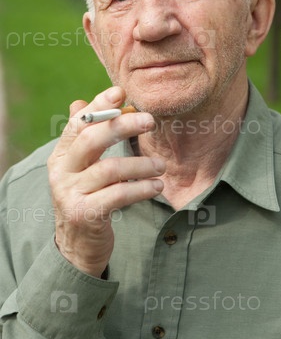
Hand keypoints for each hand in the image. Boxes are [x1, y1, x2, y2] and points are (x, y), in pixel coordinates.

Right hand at [48, 86, 164, 277]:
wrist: (77, 245)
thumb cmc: (87, 197)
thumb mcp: (82, 168)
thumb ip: (85, 137)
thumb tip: (81, 101)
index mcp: (61, 155)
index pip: (79, 123)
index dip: (100, 106)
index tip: (122, 92)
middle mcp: (61, 172)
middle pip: (92, 140)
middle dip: (123, 126)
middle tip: (151, 121)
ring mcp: (70, 194)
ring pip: (110, 169)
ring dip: (141, 165)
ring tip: (161, 165)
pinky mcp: (85, 214)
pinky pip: (118, 195)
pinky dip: (141, 189)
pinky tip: (157, 186)